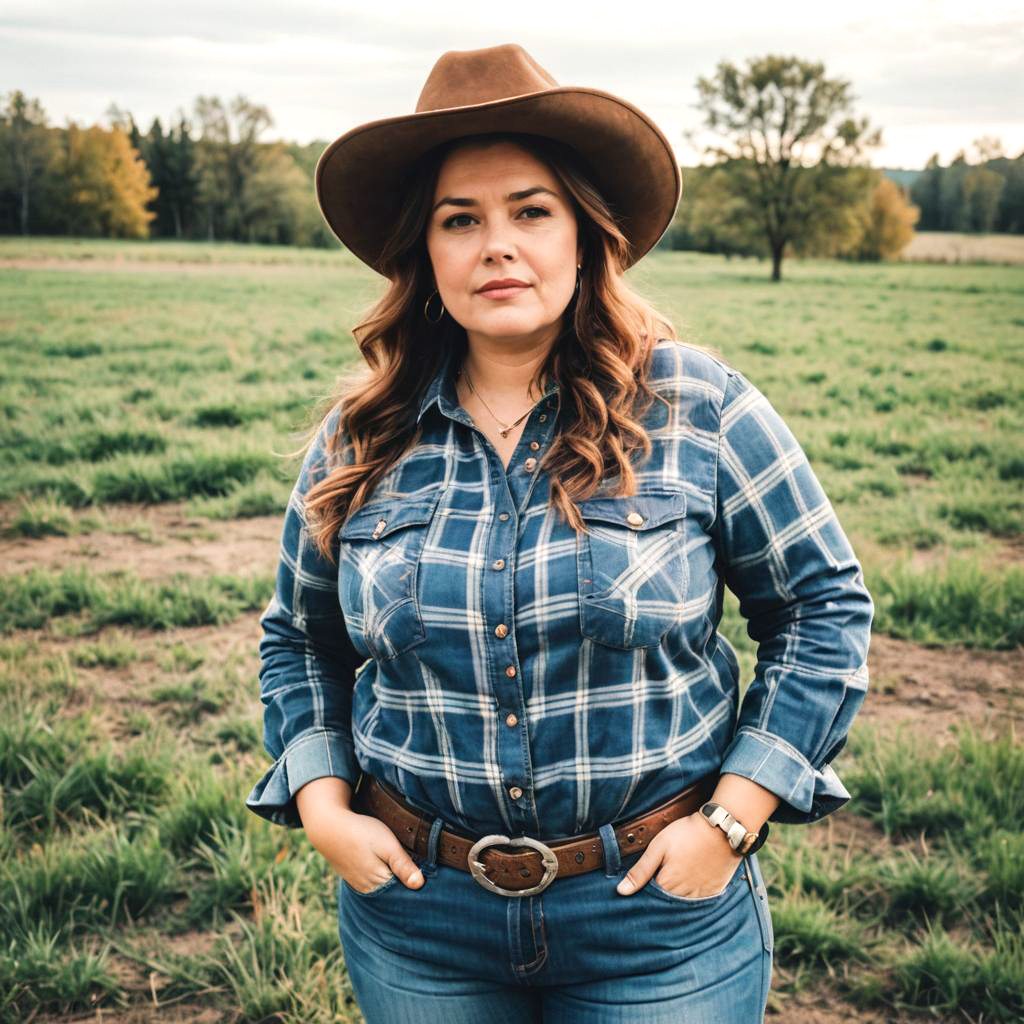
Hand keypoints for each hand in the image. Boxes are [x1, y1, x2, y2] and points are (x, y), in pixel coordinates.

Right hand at [302, 803, 425, 893]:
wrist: (329, 827)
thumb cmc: (361, 832)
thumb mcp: (386, 844)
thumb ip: (402, 864)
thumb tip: (420, 885)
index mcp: (379, 883)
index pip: (404, 892)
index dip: (416, 884)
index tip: (429, 876)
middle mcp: (369, 889)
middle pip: (394, 892)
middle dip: (406, 885)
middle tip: (421, 870)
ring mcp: (360, 885)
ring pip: (384, 888)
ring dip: (395, 882)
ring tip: (407, 869)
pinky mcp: (354, 878)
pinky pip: (373, 883)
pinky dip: (382, 878)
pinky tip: (388, 868)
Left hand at [616, 812, 740, 896]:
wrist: (722, 829)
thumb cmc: (687, 834)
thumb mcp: (658, 847)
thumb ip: (640, 871)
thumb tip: (621, 891)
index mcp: (667, 886)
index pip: (649, 898)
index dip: (645, 890)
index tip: (645, 881)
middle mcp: (683, 897)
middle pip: (666, 903)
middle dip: (660, 895)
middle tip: (663, 874)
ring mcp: (701, 896)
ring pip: (682, 904)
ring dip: (677, 897)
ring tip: (677, 877)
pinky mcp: (714, 892)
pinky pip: (699, 902)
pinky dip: (693, 896)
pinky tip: (691, 881)